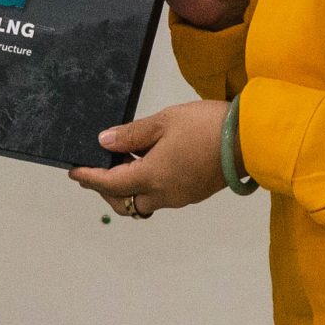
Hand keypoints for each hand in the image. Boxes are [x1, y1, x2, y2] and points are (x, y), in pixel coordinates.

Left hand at [69, 99, 230, 217]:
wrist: (249, 139)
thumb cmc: (206, 126)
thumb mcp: (163, 122)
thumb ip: (131, 135)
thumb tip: (104, 142)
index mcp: (152, 177)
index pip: (110, 184)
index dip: (89, 178)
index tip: (74, 172)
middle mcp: (164, 194)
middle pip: (125, 203)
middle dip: (107, 191)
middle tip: (97, 170)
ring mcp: (182, 197)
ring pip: (145, 202)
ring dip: (130, 188)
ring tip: (126, 161)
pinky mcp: (195, 193)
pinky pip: (162, 196)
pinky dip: (149, 185)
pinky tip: (151, 162)